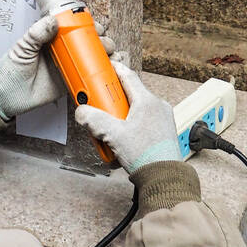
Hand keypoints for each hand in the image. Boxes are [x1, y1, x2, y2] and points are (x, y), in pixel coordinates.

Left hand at [0, 16, 115, 121]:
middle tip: (105, 44)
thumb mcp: (22, 47)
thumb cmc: (10, 69)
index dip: (89, 25)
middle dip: (102, 41)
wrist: (5, 95)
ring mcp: (68, 67)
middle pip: (89, 42)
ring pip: (93, 59)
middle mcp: (64, 51)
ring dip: (106, 57)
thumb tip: (54, 20)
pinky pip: (89, 79)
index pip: (75, 27)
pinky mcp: (70, 84)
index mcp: (52, 37)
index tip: (97, 26)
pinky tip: (108, 74)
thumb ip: (37, 33)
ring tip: (111, 58)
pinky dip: (101, 77)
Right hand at [75, 61, 180, 175]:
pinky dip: (131, 124)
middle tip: (100, 106)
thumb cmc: (146, 157)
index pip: (128, 76)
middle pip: (130, 94)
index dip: (114, 70)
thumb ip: (95, 121)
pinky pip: (143, 120)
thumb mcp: (114, 136)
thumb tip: (82, 112)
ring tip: (110, 129)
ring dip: (121, 115)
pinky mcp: (163, 131)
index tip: (103, 68)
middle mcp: (157, 106)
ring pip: (136, 108)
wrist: (164, 179)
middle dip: (113, 100)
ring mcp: (162, 119)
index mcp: (147, 101)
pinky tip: (122, 138)